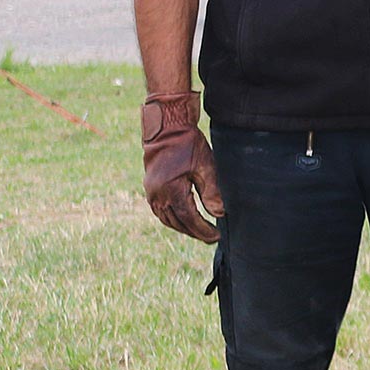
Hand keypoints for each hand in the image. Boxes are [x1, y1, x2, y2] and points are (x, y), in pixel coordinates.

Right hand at [143, 92, 220, 241]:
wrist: (166, 130)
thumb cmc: (188, 146)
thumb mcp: (205, 166)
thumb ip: (212, 192)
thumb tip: (219, 214)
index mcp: (171, 190)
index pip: (189, 218)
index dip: (202, 230)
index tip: (216, 237)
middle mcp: (158, 195)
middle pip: (177, 222)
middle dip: (194, 232)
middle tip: (211, 239)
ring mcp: (151, 193)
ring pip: (167, 219)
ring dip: (183, 228)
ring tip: (200, 232)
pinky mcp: (150, 189)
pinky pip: (160, 212)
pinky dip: (173, 219)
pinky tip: (184, 221)